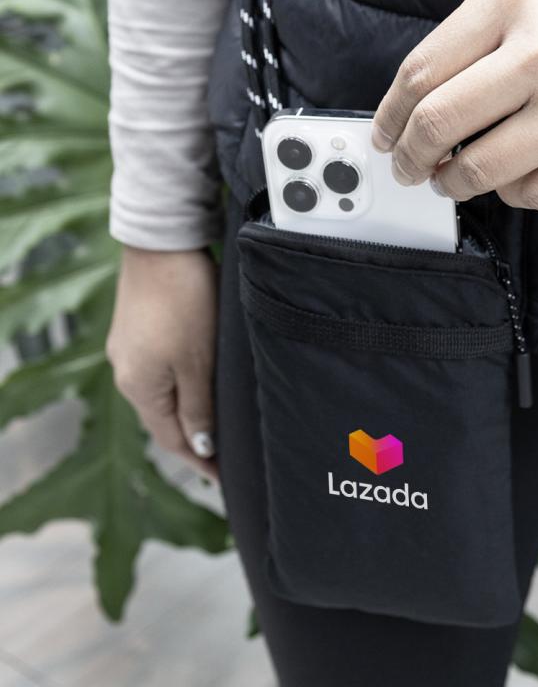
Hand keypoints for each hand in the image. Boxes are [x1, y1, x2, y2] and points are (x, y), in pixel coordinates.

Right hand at [106, 247, 218, 480]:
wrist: (163, 245)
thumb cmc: (184, 302)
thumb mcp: (197, 361)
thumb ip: (198, 407)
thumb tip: (199, 446)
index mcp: (140, 387)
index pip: (172, 439)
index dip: (200, 460)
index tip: (225, 476)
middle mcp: (127, 372)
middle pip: (164, 420)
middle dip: (194, 440)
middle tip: (226, 456)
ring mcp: (129, 350)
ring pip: (163, 396)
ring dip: (189, 413)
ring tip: (216, 426)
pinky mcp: (137, 331)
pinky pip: (161, 373)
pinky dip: (182, 387)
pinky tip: (198, 386)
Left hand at [372, 0, 537, 209]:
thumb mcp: (532, 2)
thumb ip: (468, 48)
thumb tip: (408, 118)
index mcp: (518, 1)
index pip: (421, 72)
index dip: (389, 116)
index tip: (384, 137)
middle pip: (439, 124)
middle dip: (409, 157)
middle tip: (407, 168)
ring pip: (478, 171)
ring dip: (453, 183)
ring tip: (454, 178)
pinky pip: (528, 195)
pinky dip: (511, 191)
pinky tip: (521, 172)